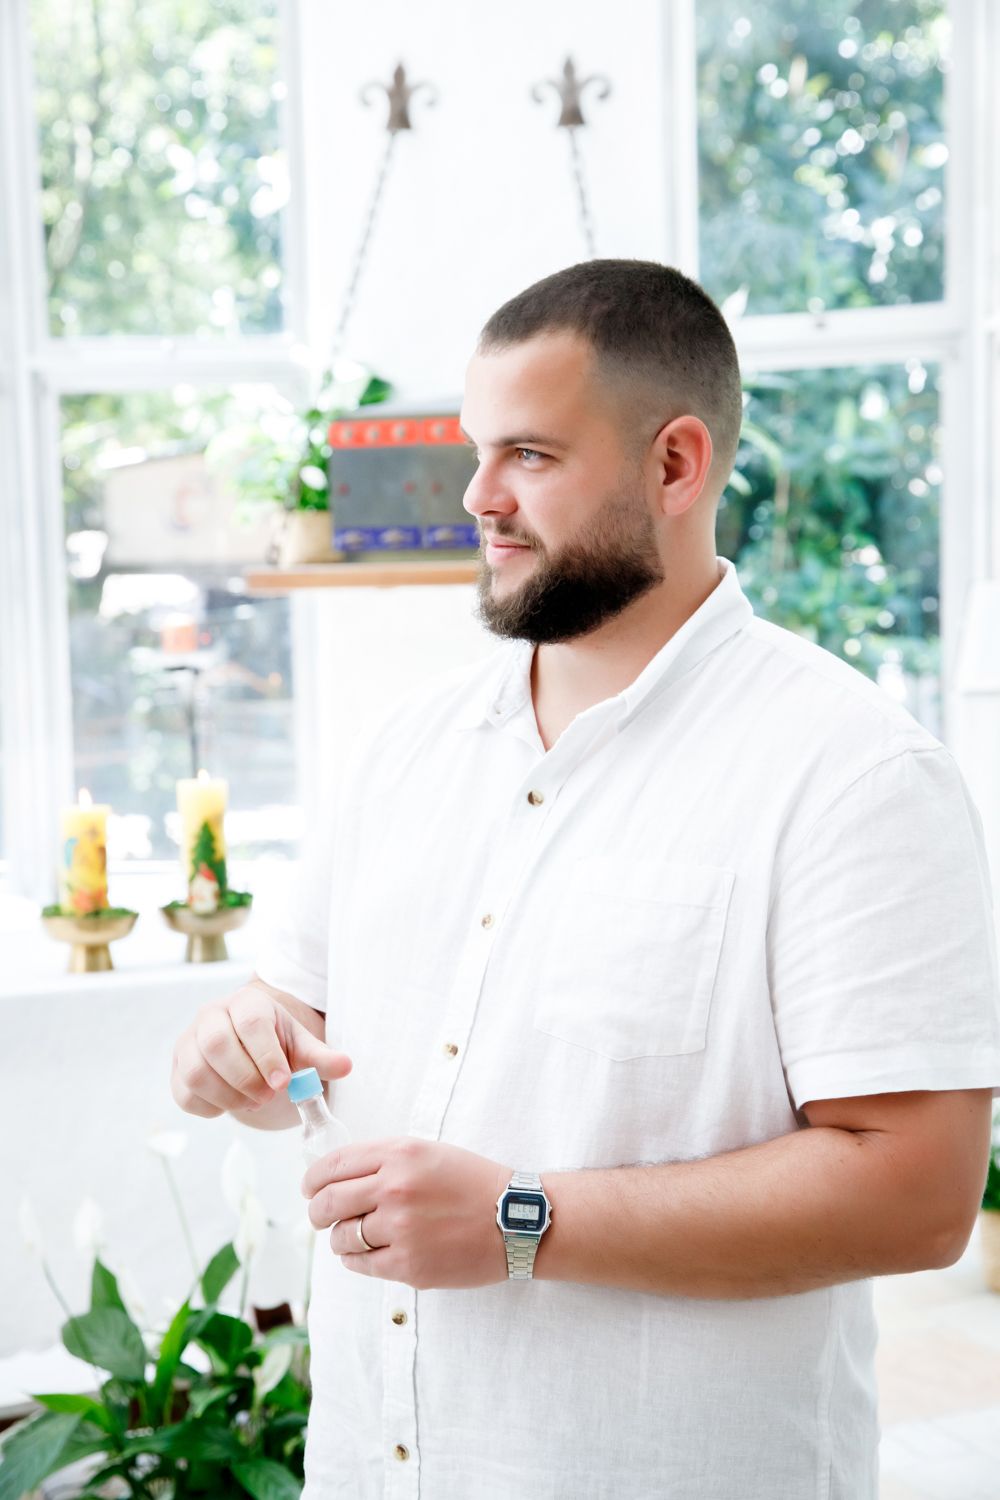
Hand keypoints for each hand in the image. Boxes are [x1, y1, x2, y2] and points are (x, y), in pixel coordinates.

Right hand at [171, 982, 351, 1117]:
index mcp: (246, 1002)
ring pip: (196, 1072)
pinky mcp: (177, 1069)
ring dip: (228, 1096)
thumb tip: (346, 1066)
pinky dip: (211, 1107)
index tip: (284, 1082)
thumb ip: (321, 1057)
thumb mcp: (301, 1046)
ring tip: (253, 1101)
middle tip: (268, 1096)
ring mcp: (188, 1042)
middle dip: (245, 1078)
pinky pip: (185, 1094)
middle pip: (215, 1044)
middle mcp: (211, 1015)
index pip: (250, 1022)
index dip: (266, 1055)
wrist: (249, 1046)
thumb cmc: (277, 1043)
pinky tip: (233, 1103)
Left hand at [303, 1138, 511, 1289]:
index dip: (313, 1179)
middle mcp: (395, 1188)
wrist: (516, 1219)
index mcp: (400, 1154)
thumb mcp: (428, 1152)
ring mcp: (400, 1229)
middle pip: (328, 1202)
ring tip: (354, 1236)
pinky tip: (368, 1253)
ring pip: (342, 1237)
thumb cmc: (473, 1183)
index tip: (309, 1188)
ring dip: (340, 1237)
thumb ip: (384, 1160)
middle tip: (320, 1216)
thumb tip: (337, 1175)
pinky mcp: (408, 1265)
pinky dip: (355, 1259)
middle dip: (317, 1211)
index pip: (333, 1165)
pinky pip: (360, 1264)